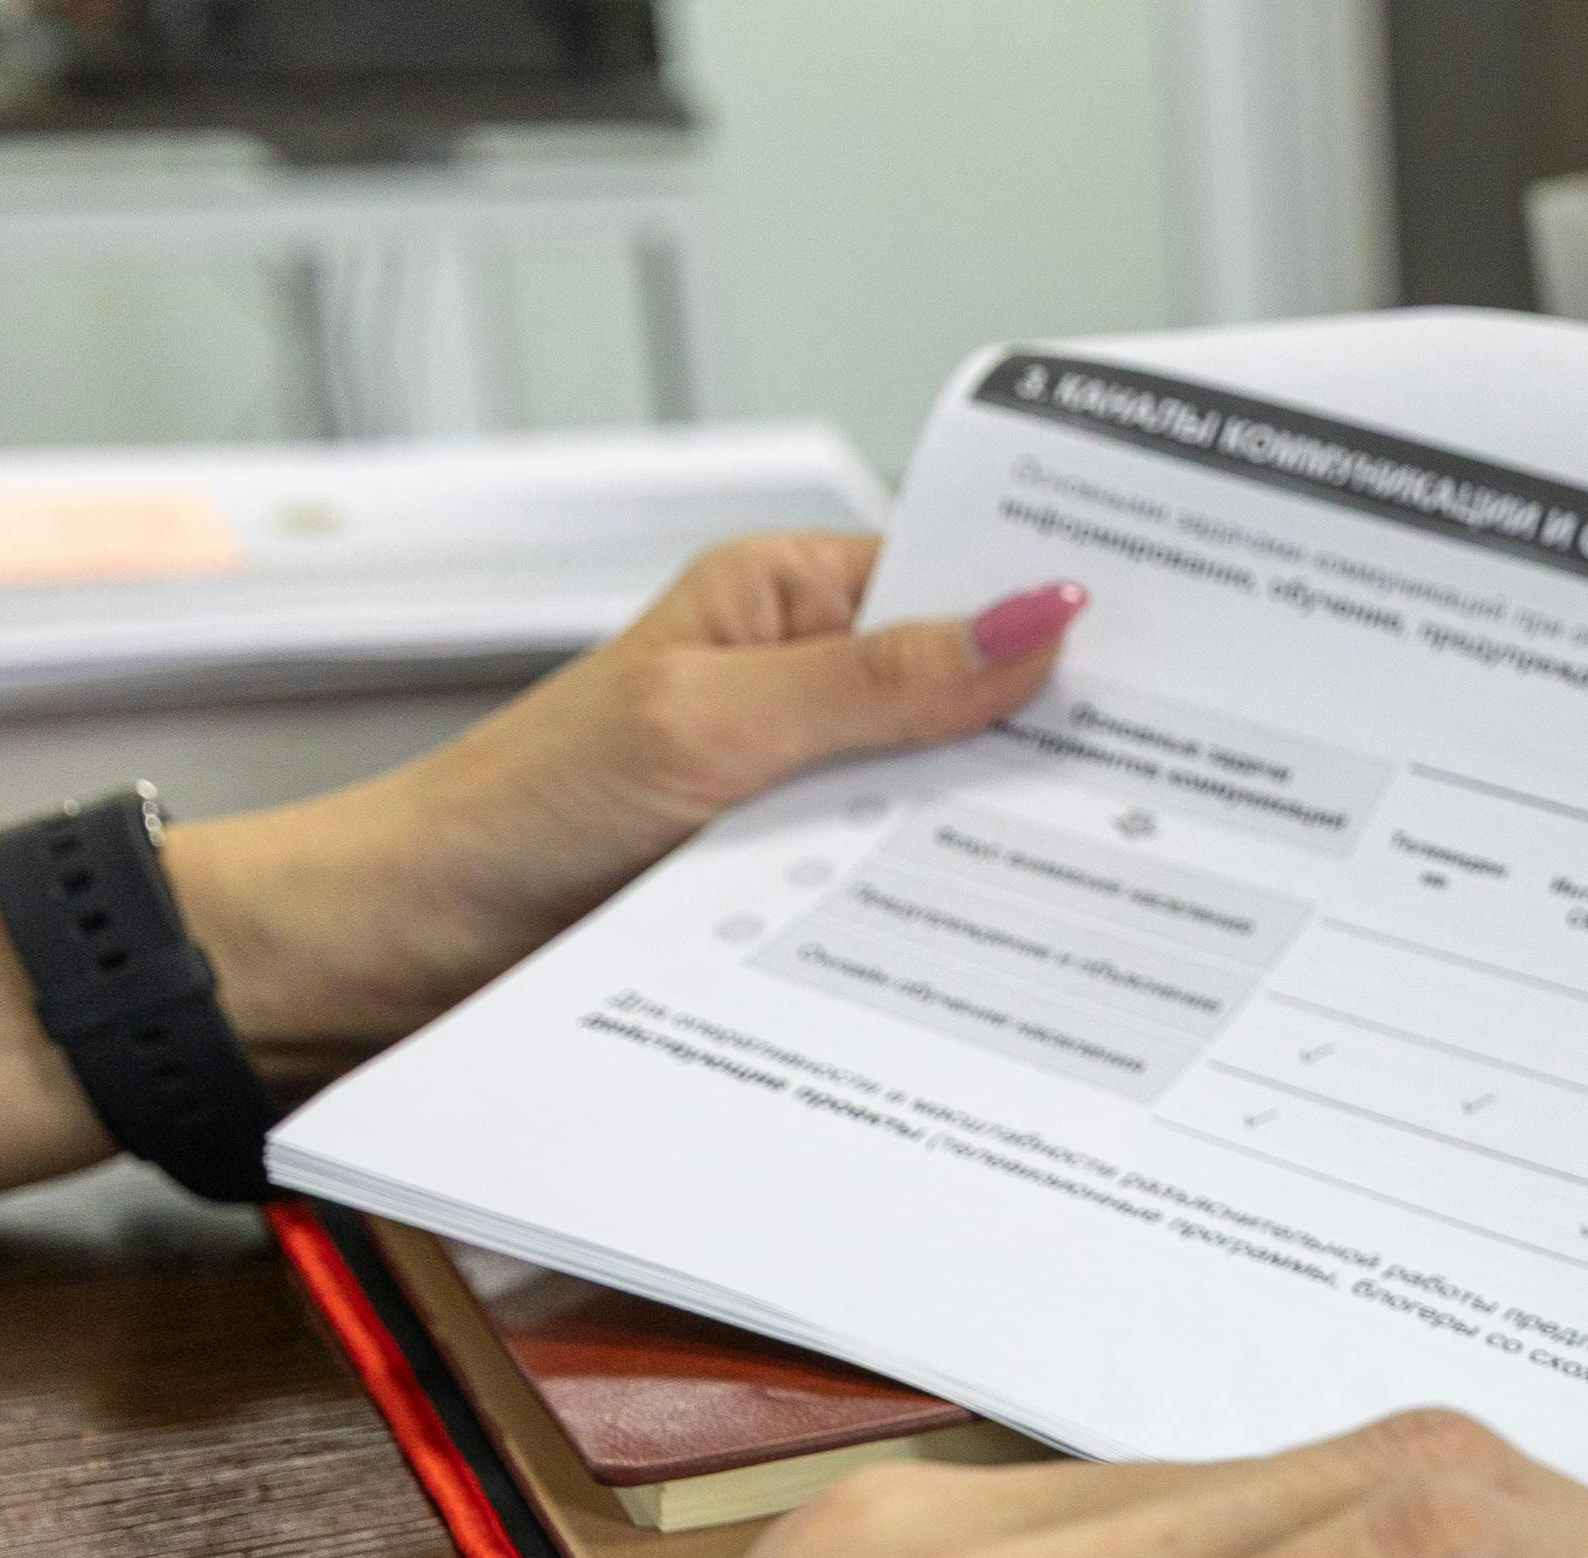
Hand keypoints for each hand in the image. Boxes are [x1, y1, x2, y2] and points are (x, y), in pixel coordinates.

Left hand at [178, 532, 1088, 1083]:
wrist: (400, 953)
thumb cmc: (512, 814)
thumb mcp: (707, 728)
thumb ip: (876, 685)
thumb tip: (1032, 618)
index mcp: (783, 598)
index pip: (959, 574)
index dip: (1060, 602)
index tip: (1177, 644)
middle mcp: (804, 685)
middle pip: (975, 695)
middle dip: (1063, 732)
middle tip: (1187, 775)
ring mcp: (805, 789)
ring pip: (951, 800)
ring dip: (1012, 836)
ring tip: (1125, 864)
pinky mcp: (795, 884)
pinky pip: (905, 885)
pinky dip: (955, 908)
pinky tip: (1024, 934)